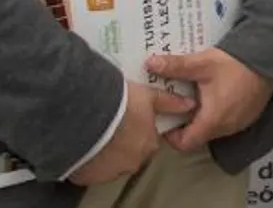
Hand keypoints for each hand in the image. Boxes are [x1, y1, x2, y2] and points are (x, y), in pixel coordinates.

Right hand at [68, 80, 195, 185]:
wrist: (85, 115)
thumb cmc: (119, 104)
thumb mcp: (148, 96)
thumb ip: (169, 103)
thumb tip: (189, 104)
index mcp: (149, 145)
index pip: (147, 140)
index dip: (138, 128)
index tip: (128, 118)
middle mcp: (132, 162)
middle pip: (130, 153)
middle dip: (122, 141)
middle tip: (110, 123)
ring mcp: (110, 171)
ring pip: (110, 162)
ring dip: (105, 151)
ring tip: (95, 132)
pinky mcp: (88, 177)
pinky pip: (90, 169)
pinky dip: (89, 159)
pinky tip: (83, 143)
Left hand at [144, 48, 272, 153]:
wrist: (271, 57)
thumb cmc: (235, 64)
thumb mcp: (202, 63)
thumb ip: (175, 66)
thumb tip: (149, 64)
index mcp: (212, 121)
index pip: (185, 144)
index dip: (170, 135)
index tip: (165, 118)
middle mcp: (226, 128)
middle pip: (198, 135)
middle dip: (185, 122)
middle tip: (177, 102)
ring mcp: (240, 123)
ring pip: (213, 128)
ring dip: (202, 117)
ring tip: (195, 96)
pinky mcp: (249, 115)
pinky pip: (227, 122)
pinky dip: (217, 113)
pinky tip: (216, 93)